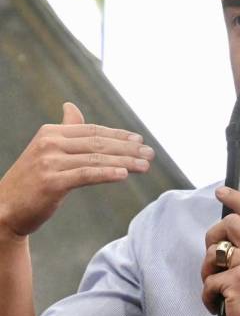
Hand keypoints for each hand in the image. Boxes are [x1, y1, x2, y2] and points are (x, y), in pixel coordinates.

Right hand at [0, 102, 154, 239]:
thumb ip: (65, 130)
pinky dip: (107, 173)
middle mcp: (49, 143)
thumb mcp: (47, 150)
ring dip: (126, 162)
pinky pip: (86, 175)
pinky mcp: (51, 182)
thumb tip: (71, 107)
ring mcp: (49, 162)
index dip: (119, 136)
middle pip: (99, 143)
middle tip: (150, 154)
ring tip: (145, 166)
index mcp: (51, 132)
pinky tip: (124, 174)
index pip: (93, 131)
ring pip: (97, 159)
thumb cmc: (31, 181)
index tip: (140, 141)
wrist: (4, 208)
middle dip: (128, 149)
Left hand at [201, 187, 239, 315]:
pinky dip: (208, 297)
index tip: (221, 191)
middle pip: (229, 224)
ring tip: (216, 288)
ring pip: (213, 253)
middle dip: (213, 236)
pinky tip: (218, 307)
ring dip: (207, 272)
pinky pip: (209, 283)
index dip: (236, 199)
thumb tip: (228, 243)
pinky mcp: (237, 282)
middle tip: (213, 256)